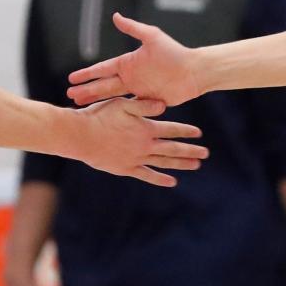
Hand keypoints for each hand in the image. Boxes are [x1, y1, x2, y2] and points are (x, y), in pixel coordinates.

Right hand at [67, 13, 201, 106]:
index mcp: (128, 62)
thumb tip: (115, 15)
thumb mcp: (152, 37)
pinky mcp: (146, 102)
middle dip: (86, 90)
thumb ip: (133, 28)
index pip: (102, 69)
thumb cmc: (174, 53)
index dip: (87, 74)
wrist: (193, 72)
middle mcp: (130, 76)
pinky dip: (115, 112)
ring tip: (81, 107)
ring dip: (97, 102)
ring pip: (112, 97)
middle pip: (103, 85)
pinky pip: (127, 108)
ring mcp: (137, 90)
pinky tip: (104, 117)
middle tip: (69, 96)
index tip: (71, 78)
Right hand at [73, 96, 206, 186]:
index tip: (198, 133)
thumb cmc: (99, 115)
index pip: (172, 129)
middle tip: (205, 153)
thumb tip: (164, 106)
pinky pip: (147, 175)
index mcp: (145, 127)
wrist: (79, 136)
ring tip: (195, 165)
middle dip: (191, 151)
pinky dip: (160, 179)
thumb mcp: (121, 104)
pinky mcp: (126, 169)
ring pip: (163, 163)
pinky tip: (172, 181)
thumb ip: (144, 105)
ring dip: (180, 164)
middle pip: (173, 149)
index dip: (186, 131)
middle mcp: (144, 145)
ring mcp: (136, 159)